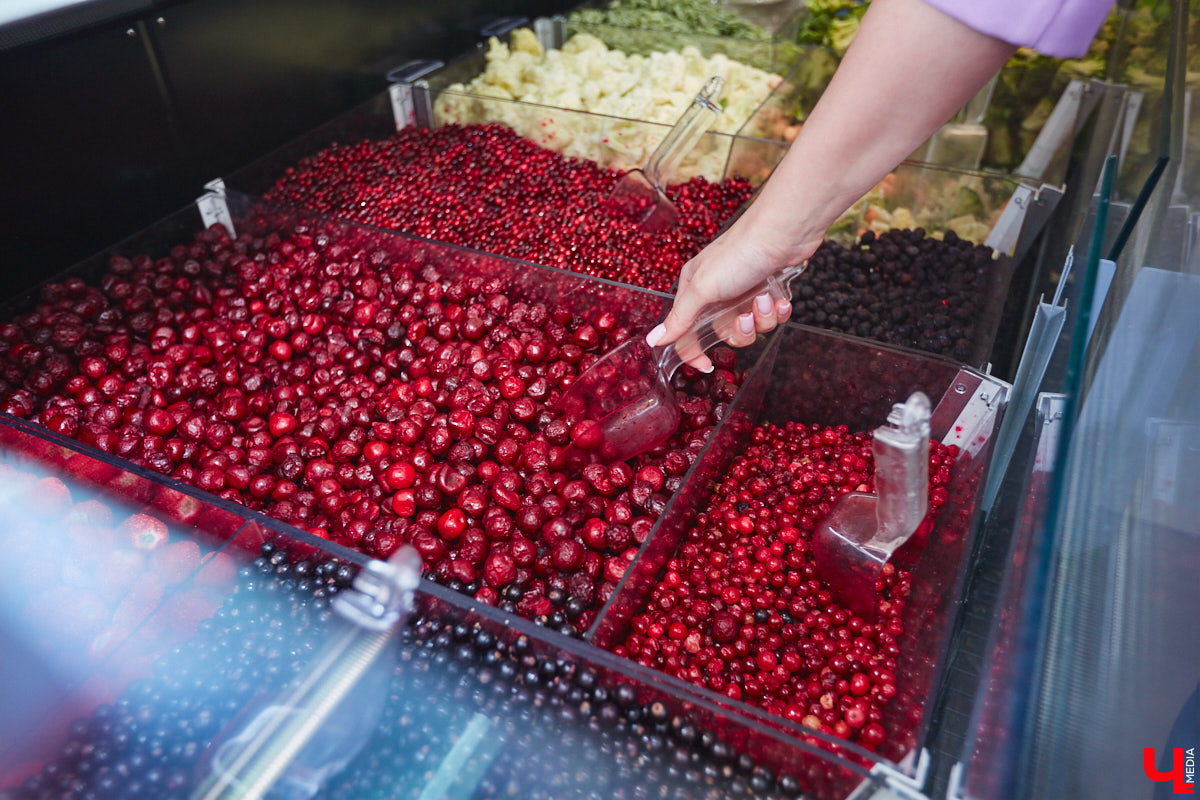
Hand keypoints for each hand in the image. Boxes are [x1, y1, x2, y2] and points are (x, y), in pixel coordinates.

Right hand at [645, 215, 822, 371]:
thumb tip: (654, 341)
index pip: (687, 333)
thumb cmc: (738, 255)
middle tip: (746, 318)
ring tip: (765, 298)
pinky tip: (780, 297)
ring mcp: (745, 291)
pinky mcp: (769, 290)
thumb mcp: (702, 288)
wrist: (783, 232)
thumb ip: (680, 319)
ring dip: (762, 318)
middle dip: (740, 331)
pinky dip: (778, 310)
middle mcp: (718, 292)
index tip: (707, 366)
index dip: (695, 352)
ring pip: (752, 327)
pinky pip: (772, 316)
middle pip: (725, 334)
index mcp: (695, 290)